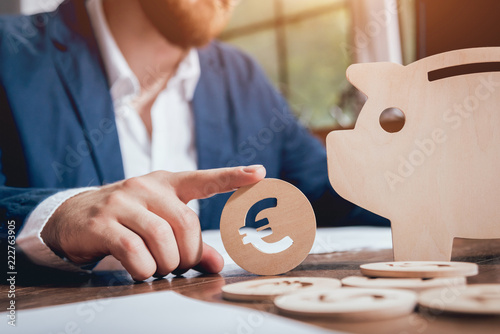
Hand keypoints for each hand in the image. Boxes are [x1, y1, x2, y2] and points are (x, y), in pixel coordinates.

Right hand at [41, 166, 265, 279]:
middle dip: (189, 253)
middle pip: (186, 223)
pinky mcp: (103, 222)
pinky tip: (141, 270)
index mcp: (167, 183)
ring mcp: (123, 202)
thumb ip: (190, 243)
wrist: (75, 216)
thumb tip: (216, 264)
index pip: (204, 178)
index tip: (260, 173)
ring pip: (161, 238)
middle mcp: (146, 187)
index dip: (233, 176)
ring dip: (167, 263)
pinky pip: (134, 251)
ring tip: (160, 268)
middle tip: (180, 265)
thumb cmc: (129, 220)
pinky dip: (144, 268)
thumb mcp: (160, 223)